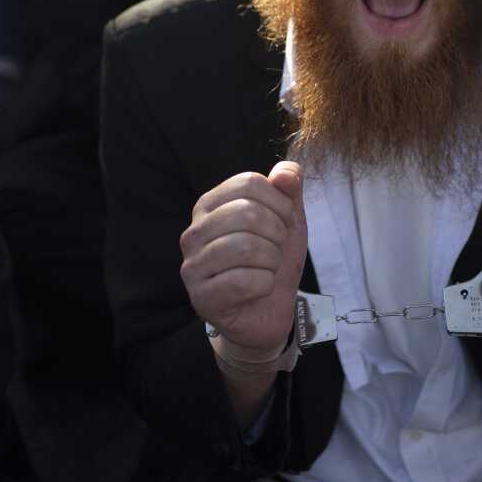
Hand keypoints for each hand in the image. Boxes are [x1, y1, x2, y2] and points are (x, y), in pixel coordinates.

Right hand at [179, 162, 307, 358]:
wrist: (269, 309)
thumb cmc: (272, 258)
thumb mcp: (288, 218)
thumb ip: (289, 188)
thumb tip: (286, 173)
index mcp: (209, 205)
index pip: (249, 183)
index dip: (279, 202)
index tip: (284, 222)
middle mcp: (194, 233)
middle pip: (247, 212)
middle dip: (277, 232)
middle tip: (278, 249)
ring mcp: (193, 266)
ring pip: (245, 246)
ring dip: (271, 259)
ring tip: (269, 268)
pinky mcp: (201, 298)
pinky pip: (242, 281)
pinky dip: (264, 283)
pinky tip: (262, 287)